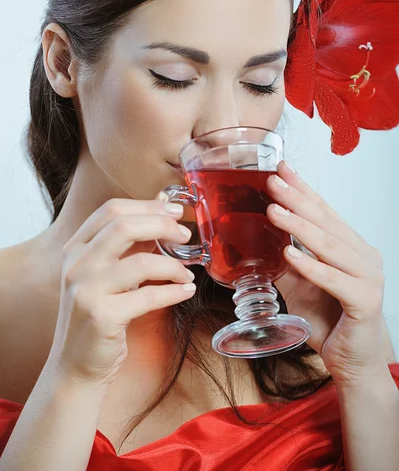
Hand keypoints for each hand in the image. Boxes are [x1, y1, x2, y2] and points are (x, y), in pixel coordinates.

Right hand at [48, 199, 195, 388]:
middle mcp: (76, 264)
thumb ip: (130, 241)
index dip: (147, 205)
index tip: (175, 210)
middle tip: (185, 234)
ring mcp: (86, 290)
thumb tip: (163, 202)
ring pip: (140, 262)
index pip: (111, 210)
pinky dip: (173, 292)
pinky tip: (186, 291)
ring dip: (173, 266)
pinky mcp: (102, 317)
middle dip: (162, 225)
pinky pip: (147, 297)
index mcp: (76, 247)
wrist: (76, 366)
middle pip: (123, 226)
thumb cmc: (98, 314)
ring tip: (187, 273)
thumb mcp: (107, 272)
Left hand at [266, 161, 386, 385]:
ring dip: (299, 226)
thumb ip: (285, 262)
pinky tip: (288, 253)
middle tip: (272, 182)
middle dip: (297, 199)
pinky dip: (310, 266)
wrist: (351, 361)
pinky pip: (334, 278)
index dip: (302, 189)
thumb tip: (258, 239)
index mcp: (350, 247)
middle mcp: (363, 256)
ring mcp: (369, 277)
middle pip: (326, 222)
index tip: (282, 168)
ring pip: (330, 245)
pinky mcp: (366, 300)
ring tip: (273, 211)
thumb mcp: (299, 285)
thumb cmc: (329, 319)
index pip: (324, 211)